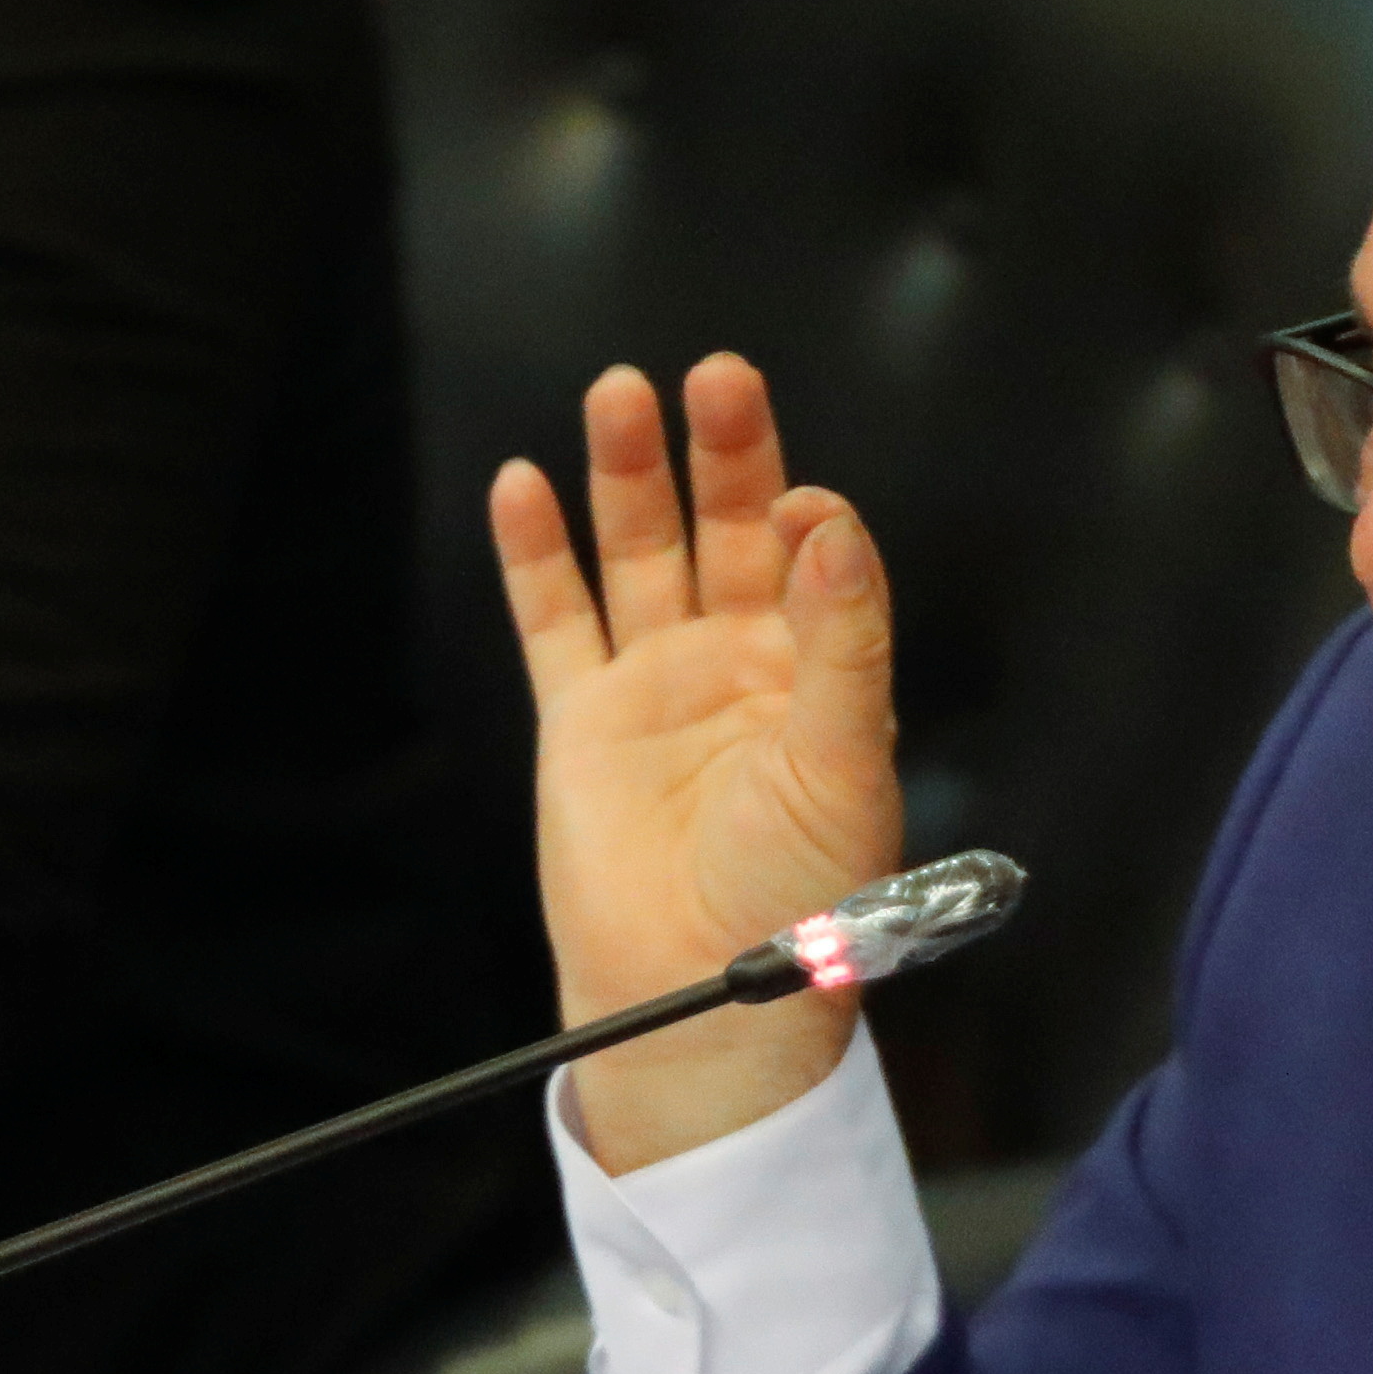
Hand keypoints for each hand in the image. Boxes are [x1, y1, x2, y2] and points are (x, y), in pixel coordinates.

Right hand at [491, 354, 901, 1172]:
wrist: (701, 995)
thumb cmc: (796, 898)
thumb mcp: (845, 764)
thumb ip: (843, 642)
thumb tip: (837, 530)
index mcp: (814, 670)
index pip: (811, 559)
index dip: (805, 519)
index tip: (800, 505)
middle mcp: (737, 661)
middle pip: (725, 528)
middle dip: (722, 452)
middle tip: (717, 379)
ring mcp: (655, 683)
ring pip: (638, 552)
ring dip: (629, 474)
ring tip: (620, 394)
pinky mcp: (582, 717)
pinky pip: (556, 618)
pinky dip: (537, 553)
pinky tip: (527, 484)